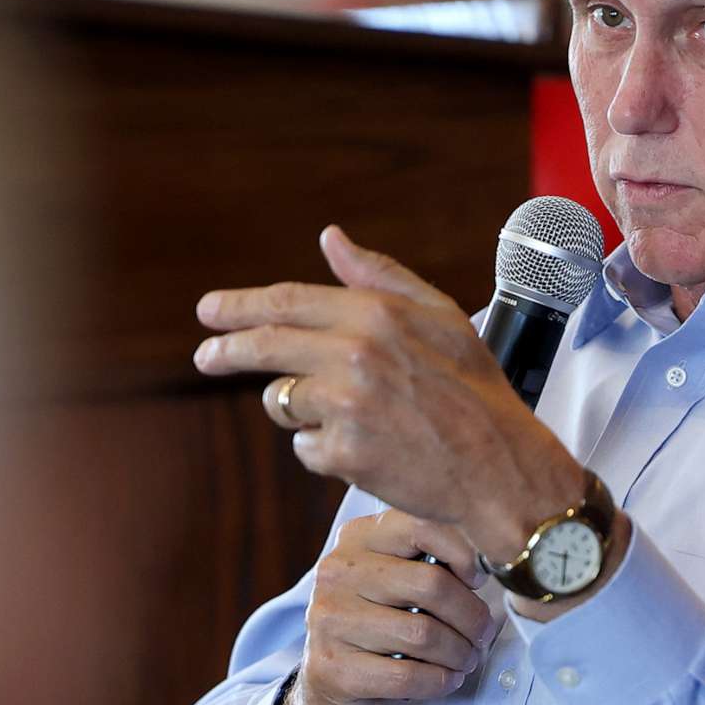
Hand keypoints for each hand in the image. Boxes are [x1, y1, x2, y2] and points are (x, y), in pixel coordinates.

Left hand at [194, 226, 586, 567]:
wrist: (500, 466)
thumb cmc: (475, 390)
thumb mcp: (440, 315)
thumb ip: (379, 275)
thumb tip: (330, 238)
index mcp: (377, 315)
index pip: (288, 302)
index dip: (240, 306)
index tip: (209, 311)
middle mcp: (355, 354)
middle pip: (266, 346)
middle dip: (225, 350)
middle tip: (204, 356)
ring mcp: (346, 406)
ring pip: (284, 400)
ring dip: (301, 408)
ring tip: (353, 416)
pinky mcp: (343, 454)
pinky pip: (305, 447)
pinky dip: (325, 449)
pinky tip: (367, 448)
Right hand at [269, 510, 491, 704]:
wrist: (329, 687)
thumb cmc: (378, 628)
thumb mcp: (398, 582)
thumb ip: (433, 562)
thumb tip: (492, 565)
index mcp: (357, 540)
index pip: (422, 525)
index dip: (464, 553)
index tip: (476, 580)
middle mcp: (337, 573)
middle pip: (430, 584)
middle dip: (471, 616)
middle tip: (482, 634)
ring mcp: (330, 621)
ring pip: (423, 634)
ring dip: (459, 653)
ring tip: (466, 659)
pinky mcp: (335, 668)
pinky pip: (408, 675)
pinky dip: (440, 681)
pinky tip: (446, 679)